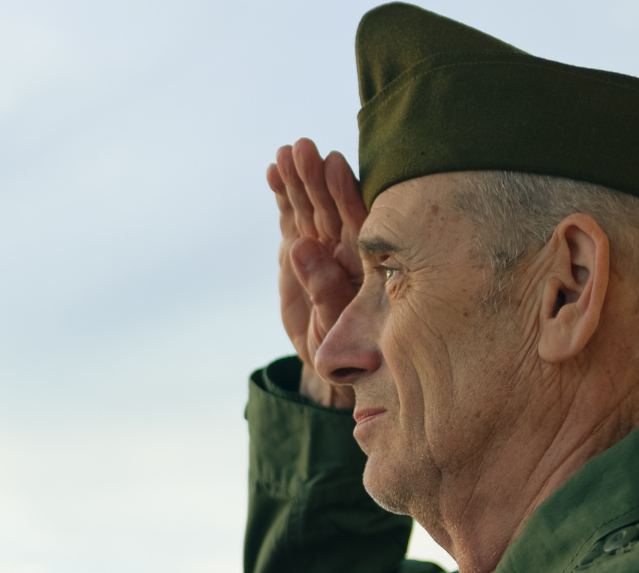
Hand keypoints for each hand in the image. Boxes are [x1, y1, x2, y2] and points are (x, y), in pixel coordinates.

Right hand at [266, 139, 365, 406]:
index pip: (358, 225)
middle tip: (304, 149)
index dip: (347, 195)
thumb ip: (324, 290)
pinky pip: (291, 217)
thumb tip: (303, 247)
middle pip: (333, 209)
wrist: (329, 358)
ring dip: (299, 180)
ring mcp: (322, 247)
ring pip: (312, 208)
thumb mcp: (332, 329)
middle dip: (319, 179)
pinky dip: (283, 196)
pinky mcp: (299, 248)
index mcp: (364, 266)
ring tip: (287, 152)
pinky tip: (274, 170)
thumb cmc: (342, 351)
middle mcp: (346, 251)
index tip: (335, 166)